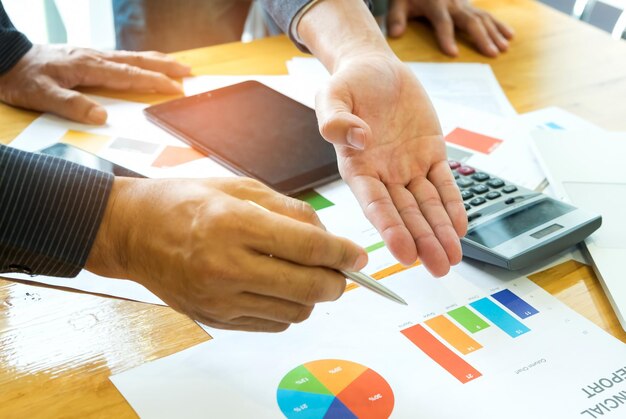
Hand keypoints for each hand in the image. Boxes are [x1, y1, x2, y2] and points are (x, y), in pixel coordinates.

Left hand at [0, 44, 190, 123]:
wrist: (2, 57)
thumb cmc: (21, 78)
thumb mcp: (41, 96)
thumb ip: (72, 105)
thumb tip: (101, 116)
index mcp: (88, 67)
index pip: (129, 76)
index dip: (154, 82)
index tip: (176, 88)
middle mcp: (94, 58)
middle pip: (137, 61)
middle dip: (165, 66)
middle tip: (189, 71)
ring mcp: (91, 55)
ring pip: (131, 56)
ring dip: (157, 61)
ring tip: (177, 64)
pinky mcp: (86, 56)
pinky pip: (121, 57)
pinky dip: (140, 60)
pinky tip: (143, 64)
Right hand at [86, 177, 366, 331]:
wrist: (133, 231)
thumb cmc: (184, 201)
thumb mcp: (240, 187)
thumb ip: (291, 211)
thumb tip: (330, 237)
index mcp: (235, 224)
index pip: (309, 248)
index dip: (344, 254)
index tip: (361, 256)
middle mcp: (226, 266)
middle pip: (309, 288)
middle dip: (337, 281)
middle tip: (342, 270)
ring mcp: (219, 298)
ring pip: (295, 313)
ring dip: (313, 297)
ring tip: (306, 276)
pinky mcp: (214, 318)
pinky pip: (271, 324)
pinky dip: (287, 309)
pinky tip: (279, 287)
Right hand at [315, 53, 466, 276]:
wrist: (374, 68)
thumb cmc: (348, 84)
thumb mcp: (331, 96)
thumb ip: (335, 120)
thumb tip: (358, 139)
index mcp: (356, 167)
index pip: (375, 204)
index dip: (391, 229)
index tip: (405, 253)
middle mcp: (383, 174)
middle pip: (406, 213)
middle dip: (423, 240)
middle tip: (439, 267)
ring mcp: (408, 166)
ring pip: (427, 204)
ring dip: (440, 231)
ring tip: (453, 257)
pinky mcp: (430, 153)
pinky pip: (444, 183)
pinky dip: (453, 204)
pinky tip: (460, 227)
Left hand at [387, 0, 513, 56]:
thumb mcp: (398, 4)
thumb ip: (395, 19)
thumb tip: (394, 35)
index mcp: (435, 4)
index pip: (442, 22)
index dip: (447, 38)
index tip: (453, 54)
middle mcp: (453, 3)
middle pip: (470, 21)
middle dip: (481, 38)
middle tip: (490, 54)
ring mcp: (464, 4)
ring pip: (482, 18)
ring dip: (494, 33)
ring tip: (502, 49)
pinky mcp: (470, 6)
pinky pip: (487, 15)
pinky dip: (499, 25)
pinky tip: (510, 36)